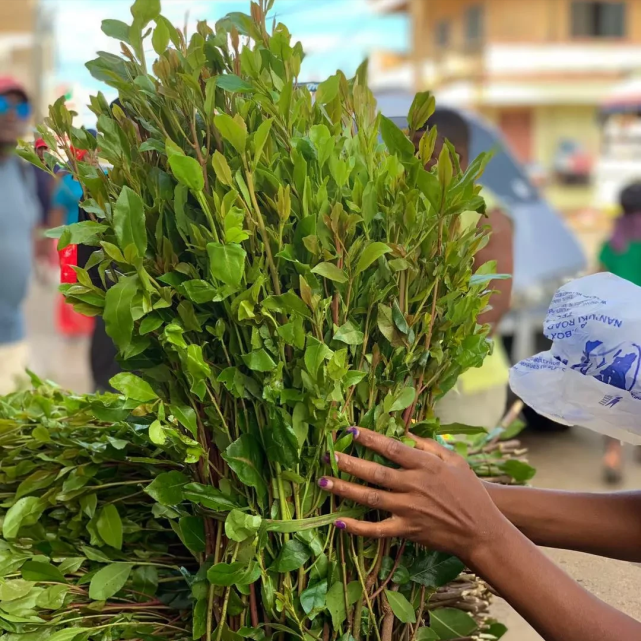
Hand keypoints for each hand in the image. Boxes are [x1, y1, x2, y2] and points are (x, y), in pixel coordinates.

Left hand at [318, 427, 507, 561]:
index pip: (392, 448)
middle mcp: (414, 485)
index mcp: (425, 465)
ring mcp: (409, 509)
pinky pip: (377, 529)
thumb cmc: (470, 492)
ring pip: (370, 498)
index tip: (349, 430)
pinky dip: (357, 527)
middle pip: (374, 472)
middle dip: (348, 462)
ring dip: (345, 489)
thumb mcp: (455, 460)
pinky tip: (339, 521)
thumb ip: (429, 445)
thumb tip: (406, 430)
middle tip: (327, 454)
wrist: (482, 531)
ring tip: (323, 481)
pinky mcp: (407, 530)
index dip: (370, 438)